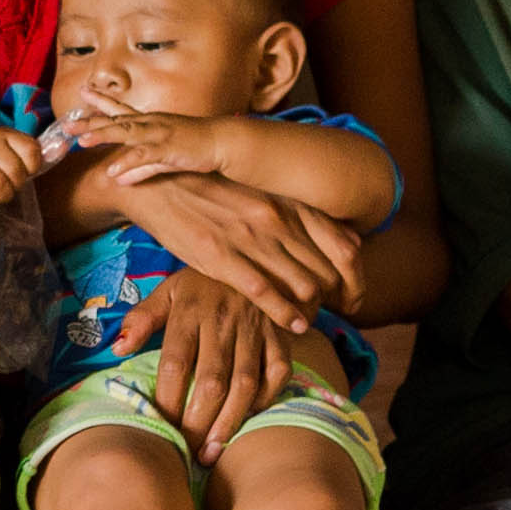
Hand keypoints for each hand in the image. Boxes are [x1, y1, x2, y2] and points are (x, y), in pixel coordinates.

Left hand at [63, 108, 221, 175]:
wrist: (222, 143)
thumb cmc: (194, 147)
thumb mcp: (162, 158)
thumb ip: (138, 168)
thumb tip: (116, 179)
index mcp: (149, 121)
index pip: (120, 108)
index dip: (100, 100)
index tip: (82, 90)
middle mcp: (151, 123)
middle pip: (115, 120)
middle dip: (90, 121)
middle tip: (66, 123)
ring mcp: (159, 134)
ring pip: (127, 133)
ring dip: (104, 135)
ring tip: (82, 140)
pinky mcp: (169, 148)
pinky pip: (145, 156)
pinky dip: (128, 163)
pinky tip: (113, 172)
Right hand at [86, 165, 361, 328]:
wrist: (157, 184)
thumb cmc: (210, 191)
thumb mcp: (261, 195)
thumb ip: (298, 216)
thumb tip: (344, 237)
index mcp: (286, 202)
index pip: (342, 243)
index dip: (353, 276)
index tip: (350, 293)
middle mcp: (276, 218)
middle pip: (327, 268)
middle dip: (335, 296)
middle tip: (333, 313)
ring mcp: (250, 237)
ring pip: (301, 282)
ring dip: (311, 308)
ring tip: (312, 320)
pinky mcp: (222, 256)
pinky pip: (266, 291)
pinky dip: (285, 313)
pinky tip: (294, 325)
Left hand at [123, 273, 291, 454]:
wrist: (253, 256)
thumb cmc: (202, 283)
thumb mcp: (167, 291)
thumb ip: (142, 319)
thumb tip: (119, 349)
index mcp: (190, 311)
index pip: (176, 364)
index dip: (168, 401)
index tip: (160, 428)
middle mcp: (223, 321)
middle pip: (211, 382)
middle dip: (198, 423)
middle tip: (188, 453)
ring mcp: (255, 328)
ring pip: (245, 384)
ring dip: (229, 422)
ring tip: (213, 452)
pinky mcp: (280, 334)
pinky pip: (278, 372)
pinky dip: (266, 399)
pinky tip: (248, 418)